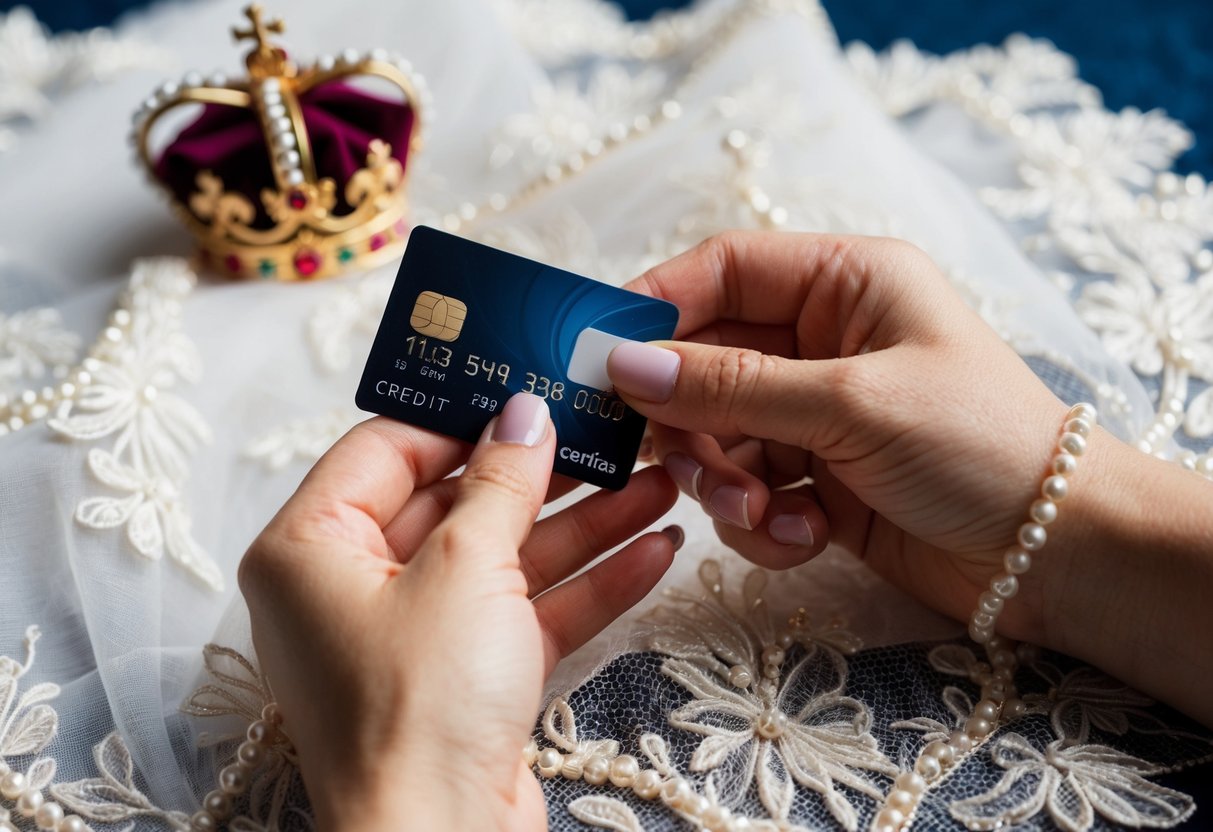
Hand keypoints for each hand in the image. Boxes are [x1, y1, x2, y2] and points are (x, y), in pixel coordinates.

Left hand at [239, 393, 678, 830]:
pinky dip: (587, 584)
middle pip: (458, 503)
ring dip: (584, 526)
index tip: (527, 391)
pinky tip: (655, 552)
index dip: (460, 417)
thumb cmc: (418, 714)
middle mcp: (353, 589)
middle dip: (545, 477)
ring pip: (504, 558)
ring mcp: (413, 637)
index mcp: (310, 549)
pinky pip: (526, 611)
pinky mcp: (466, 679)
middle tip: (609, 437)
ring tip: (658, 486)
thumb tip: (523, 414)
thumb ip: (500, 483)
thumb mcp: (466, 568)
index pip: (385, 449)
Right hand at [607, 231, 1085, 644]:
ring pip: (718, 436)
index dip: (656, 307)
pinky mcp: (818, 478)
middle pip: (706, 363)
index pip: (723, 272)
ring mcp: (818, 413)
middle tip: (682, 463)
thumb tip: (626, 367)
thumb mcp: (851, 404)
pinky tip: (805, 537)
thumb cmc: (976, 444)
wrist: (1055, 553)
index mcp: (844, 284)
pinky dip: (761, 520)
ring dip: (725, 481)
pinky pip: (749, 488)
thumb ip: (733, 387)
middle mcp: (824, 341)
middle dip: (690, 421)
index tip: (598, 356)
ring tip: (763, 511)